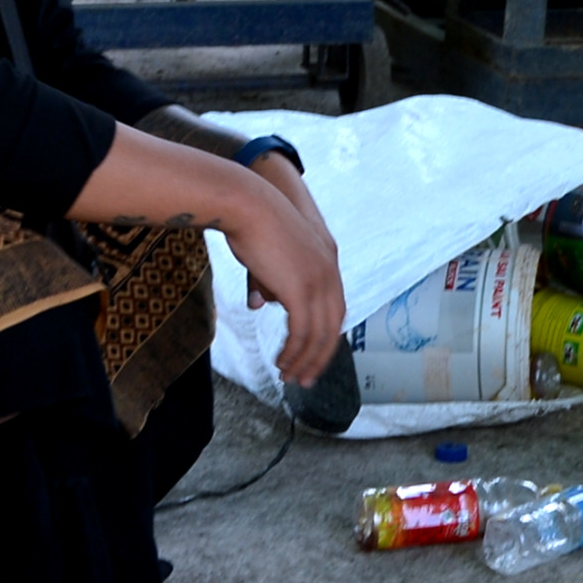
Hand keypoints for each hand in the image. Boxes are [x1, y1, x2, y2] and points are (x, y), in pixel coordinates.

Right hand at [223, 189, 346, 385]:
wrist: (247, 204)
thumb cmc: (251, 224)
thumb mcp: (268, 256)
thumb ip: (269, 283)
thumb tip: (259, 304)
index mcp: (328, 261)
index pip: (335, 308)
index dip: (326, 335)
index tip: (315, 356)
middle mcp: (330, 272)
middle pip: (334, 326)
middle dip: (321, 357)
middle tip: (307, 378)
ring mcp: (319, 281)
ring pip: (319, 335)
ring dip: (304, 360)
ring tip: (290, 377)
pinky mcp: (301, 290)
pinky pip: (302, 333)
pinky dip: (294, 353)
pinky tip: (283, 363)